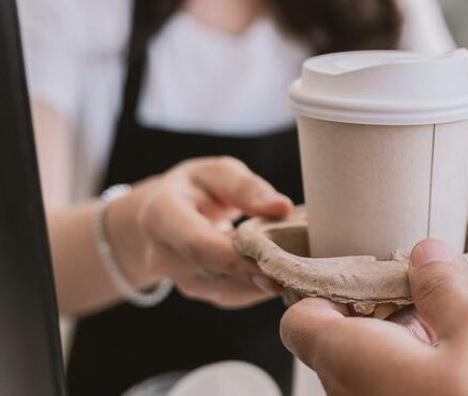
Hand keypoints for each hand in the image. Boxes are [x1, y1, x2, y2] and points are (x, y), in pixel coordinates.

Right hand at [106, 156, 292, 308]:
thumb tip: (282, 207)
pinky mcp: (200, 293)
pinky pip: (235, 295)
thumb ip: (247, 188)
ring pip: (230, 289)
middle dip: (262, 269)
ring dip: (266, 280)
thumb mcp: (217, 172)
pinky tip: (285, 271)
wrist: (161, 216)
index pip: (199, 246)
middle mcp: (164, 256)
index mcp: (162, 217)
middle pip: (217, 272)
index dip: (238, 258)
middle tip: (306, 264)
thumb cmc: (194, 188)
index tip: (278, 262)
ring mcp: (181, 280)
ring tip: (301, 264)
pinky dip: (262, 286)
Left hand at [281, 239, 467, 395]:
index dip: (334, 287)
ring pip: (410, 355)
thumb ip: (445, 288)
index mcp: (352, 359)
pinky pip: (428, 384)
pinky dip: (463, 359)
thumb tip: (426, 257)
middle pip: (370, 329)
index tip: (378, 267)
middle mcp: (358, 392)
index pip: (303, 320)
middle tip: (466, 279)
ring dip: (455, 323)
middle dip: (424, 297)